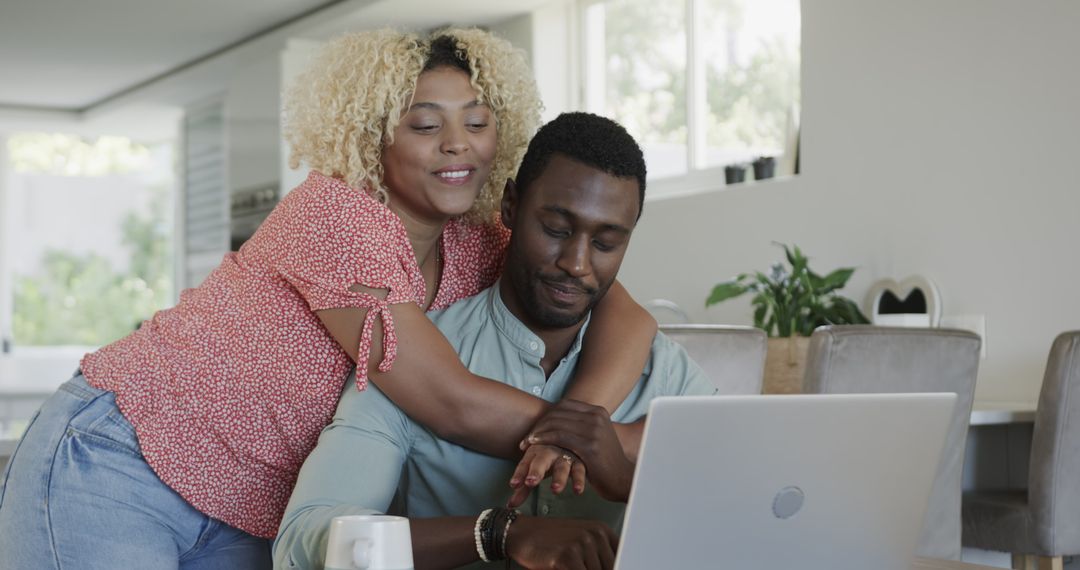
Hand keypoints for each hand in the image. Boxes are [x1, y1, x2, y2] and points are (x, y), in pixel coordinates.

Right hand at [505, 516, 617, 569]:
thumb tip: (619, 565)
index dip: (621, 564)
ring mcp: (581, 544)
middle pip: (610, 568)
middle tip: (577, 566)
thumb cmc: (550, 543)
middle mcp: (595, 534)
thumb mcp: (580, 543)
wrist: (521, 534)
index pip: (623, 557)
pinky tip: (561, 569)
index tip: (615, 565)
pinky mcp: (567, 556)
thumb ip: (600, 557)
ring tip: (567, 567)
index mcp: (602, 531)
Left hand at [507, 444, 586, 507]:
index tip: (513, 485)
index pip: (524, 464)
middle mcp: (549, 452)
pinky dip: (579, 480)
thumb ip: (522, 489)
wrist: (568, 437)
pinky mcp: (578, 462)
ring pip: (561, 466)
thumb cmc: (546, 458)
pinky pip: (579, 470)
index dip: (519, 474)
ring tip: (555, 490)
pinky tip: (578, 491)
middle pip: (541, 460)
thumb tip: (510, 506)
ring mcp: (564, 456)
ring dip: (559, 478)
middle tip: (530, 482)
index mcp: (534, 453)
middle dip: (536, 471)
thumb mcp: (534, 471)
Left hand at [519, 400, 634, 502]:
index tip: (536, 428)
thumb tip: (558, 421)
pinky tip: (534, 446)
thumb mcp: (596, 437)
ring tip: (527, 443)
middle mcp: (597, 416)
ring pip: (556, 424)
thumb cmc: (605, 462)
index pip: (564, 405)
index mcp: (598, 411)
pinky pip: (559, 437)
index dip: (547, 415)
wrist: (622, 479)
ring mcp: (594, 429)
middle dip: (539, 424)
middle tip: (527, 438)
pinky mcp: (589, 445)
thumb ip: (581, 426)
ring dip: (537, 433)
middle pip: (558, 413)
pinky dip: (543, 440)